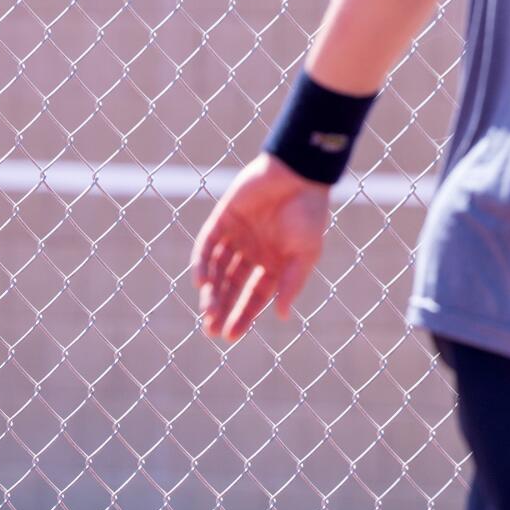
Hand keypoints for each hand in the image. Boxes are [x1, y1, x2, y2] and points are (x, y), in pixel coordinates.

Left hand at [191, 153, 332, 341]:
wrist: (298, 173)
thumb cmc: (309, 213)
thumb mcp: (306, 253)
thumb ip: (292, 283)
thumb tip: (281, 316)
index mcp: (275, 263)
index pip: (255, 296)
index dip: (243, 316)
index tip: (231, 336)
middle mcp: (253, 253)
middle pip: (232, 287)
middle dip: (222, 309)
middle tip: (211, 331)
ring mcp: (236, 237)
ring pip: (217, 270)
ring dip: (211, 291)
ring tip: (207, 311)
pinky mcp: (222, 219)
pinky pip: (207, 245)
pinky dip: (202, 263)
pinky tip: (201, 281)